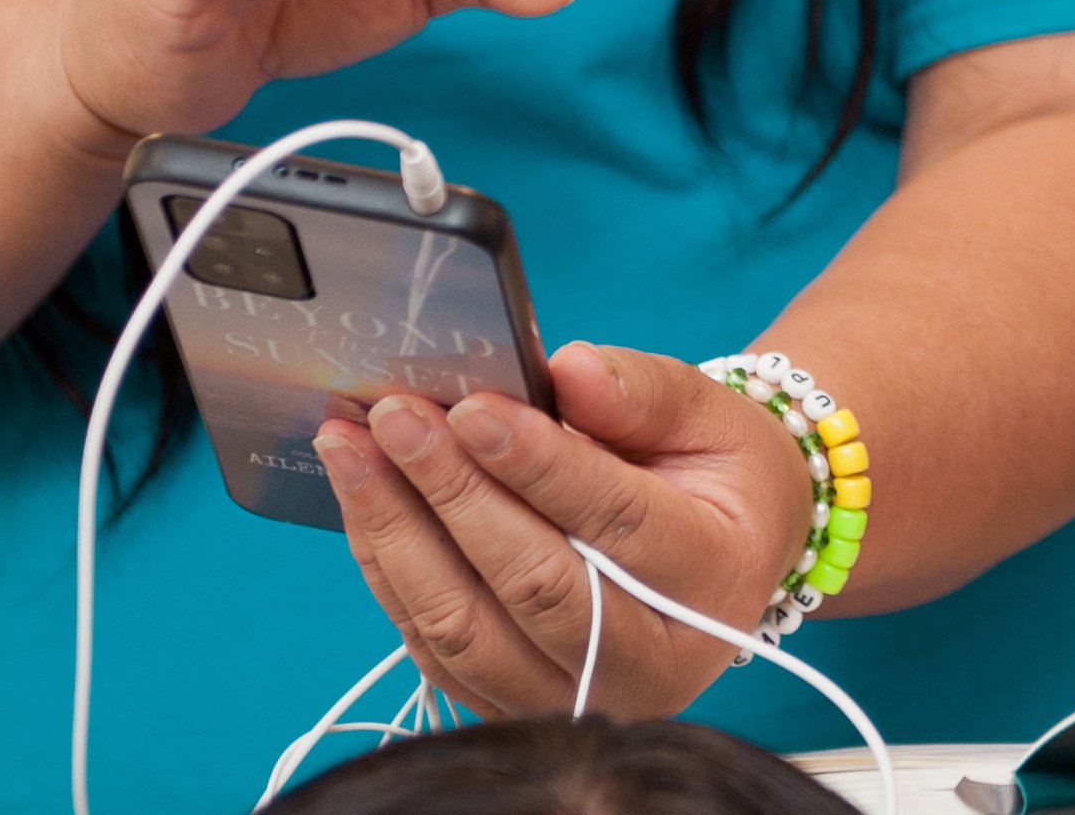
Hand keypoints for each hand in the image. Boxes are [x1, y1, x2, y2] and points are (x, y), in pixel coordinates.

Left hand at [318, 342, 815, 718]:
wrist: (724, 556)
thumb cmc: (716, 476)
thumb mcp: (709, 416)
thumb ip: (642, 392)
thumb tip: (567, 369)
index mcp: (711, 577)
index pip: (617, 521)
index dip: (538, 465)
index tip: (472, 407)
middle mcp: (650, 662)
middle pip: (533, 584)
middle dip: (451, 492)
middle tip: (393, 416)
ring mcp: (578, 698)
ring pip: (467, 629)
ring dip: (396, 535)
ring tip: (350, 449)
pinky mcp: (517, 705)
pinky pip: (435, 649)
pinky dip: (390, 572)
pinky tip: (364, 501)